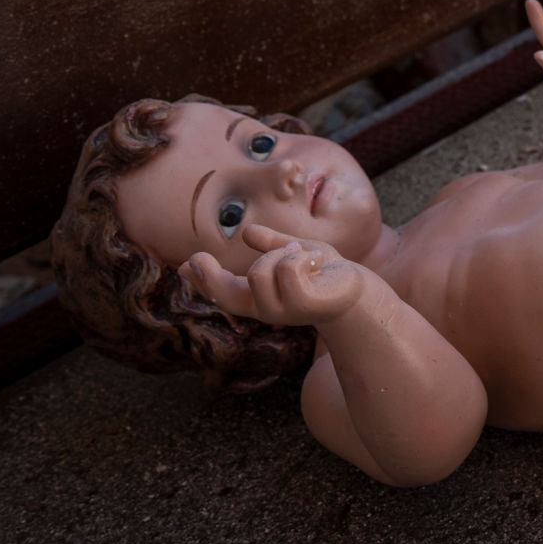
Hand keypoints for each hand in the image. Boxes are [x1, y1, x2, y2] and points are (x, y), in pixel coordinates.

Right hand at [179, 223, 367, 326]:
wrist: (358, 290)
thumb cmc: (325, 273)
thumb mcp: (295, 252)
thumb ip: (271, 244)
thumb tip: (245, 233)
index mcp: (260, 296)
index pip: (223, 292)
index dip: (201, 280)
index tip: (185, 265)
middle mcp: (264, 308)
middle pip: (225, 294)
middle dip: (209, 276)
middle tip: (199, 257)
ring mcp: (281, 310)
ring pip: (260, 271)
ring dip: (284, 253)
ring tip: (304, 256)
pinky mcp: (300, 305)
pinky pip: (287, 268)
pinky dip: (301, 256)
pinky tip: (316, 263)